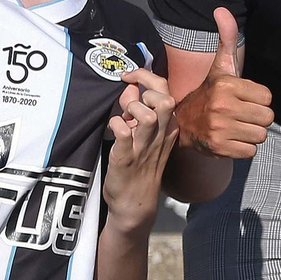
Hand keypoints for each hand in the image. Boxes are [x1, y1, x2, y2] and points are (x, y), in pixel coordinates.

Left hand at [104, 69, 177, 230]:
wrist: (135, 203)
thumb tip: (129, 88)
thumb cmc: (139, 165)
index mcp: (167, 126)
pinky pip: (123, 132)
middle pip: (165, 99)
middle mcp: (160, 135)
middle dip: (144, 92)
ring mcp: (144, 147)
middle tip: (130, 104)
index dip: (145, 76)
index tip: (129, 77)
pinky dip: (115, 124)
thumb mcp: (144, 134)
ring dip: (130, 110)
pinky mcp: (126, 158)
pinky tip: (113, 131)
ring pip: (147, 115)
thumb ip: (137, 109)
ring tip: (124, 119)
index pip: (165, 89)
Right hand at [173, 8, 273, 158]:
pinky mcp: (220, 147)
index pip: (268, 97)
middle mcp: (222, 106)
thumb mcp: (220, 66)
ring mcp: (220, 128)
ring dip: (251, 133)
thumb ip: (227, 39)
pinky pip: (250, 151)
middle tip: (241, 115)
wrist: (183, 123)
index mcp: (227, 85)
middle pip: (267, 118)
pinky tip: (231, 139)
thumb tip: (221, 10)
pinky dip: (243, 148)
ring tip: (236, 126)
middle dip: (257, 118)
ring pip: (260, 135)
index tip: (243, 99)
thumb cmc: (210, 92)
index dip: (259, 99)